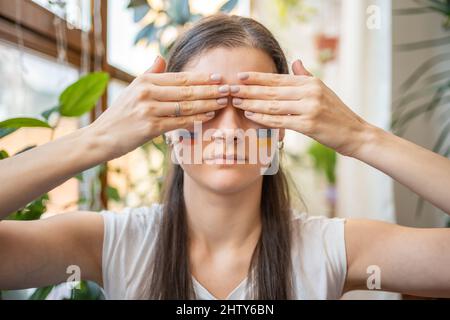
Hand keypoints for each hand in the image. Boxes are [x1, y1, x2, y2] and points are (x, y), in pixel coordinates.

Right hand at [87, 56, 229, 158]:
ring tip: (222, 102)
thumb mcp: (132, 89)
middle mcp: (147, 92)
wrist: (101, 137)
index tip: (218, 77)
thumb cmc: (120, 114)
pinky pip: (179, 122)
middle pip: (186, 90)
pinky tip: (208, 116)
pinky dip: (195, 119)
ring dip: (207, 104)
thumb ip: (149, 74)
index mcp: (145, 81)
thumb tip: (161, 58)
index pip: (180, 77)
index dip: (201, 77)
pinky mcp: (150, 127)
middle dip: (210, 90)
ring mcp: (148, 109)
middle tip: (228, 89)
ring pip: (186, 105)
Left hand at [231, 60, 371, 156]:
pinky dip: (264, 118)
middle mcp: (309, 92)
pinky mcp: (309, 124)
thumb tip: (295, 62)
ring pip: (273, 105)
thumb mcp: (323, 90)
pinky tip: (251, 116)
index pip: (278, 78)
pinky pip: (280, 120)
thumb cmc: (336, 113)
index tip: (240, 76)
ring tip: (237, 101)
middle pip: (272, 90)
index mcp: (310, 83)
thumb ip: (305, 77)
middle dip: (249, 89)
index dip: (257, 77)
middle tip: (231, 88)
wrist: (354, 133)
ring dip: (252, 103)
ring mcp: (309, 108)